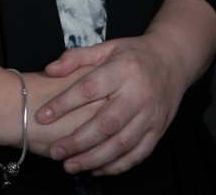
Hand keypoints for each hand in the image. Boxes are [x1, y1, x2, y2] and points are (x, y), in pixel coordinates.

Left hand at [34, 35, 186, 175]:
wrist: (172, 60)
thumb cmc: (133, 54)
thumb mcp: (106, 47)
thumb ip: (76, 57)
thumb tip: (49, 69)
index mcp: (123, 69)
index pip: (88, 89)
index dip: (63, 103)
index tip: (42, 116)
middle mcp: (138, 94)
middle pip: (105, 123)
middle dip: (77, 141)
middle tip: (55, 151)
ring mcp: (150, 115)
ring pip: (120, 144)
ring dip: (93, 158)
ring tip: (70, 165)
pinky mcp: (158, 130)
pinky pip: (137, 154)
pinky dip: (116, 166)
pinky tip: (96, 168)